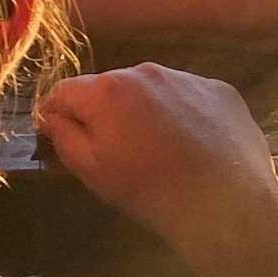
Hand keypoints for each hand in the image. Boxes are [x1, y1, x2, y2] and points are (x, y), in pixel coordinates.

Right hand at [35, 63, 277, 248]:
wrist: (226, 204)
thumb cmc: (150, 190)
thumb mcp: (93, 170)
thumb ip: (64, 135)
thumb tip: (51, 115)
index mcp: (109, 89)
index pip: (65, 91)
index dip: (57, 114)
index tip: (62, 136)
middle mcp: (147, 72)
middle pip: (111, 87)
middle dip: (106, 113)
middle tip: (119, 151)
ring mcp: (189, 78)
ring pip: (152, 90)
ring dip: (147, 112)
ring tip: (161, 151)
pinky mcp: (222, 90)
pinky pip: (189, 97)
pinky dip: (184, 114)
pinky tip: (194, 146)